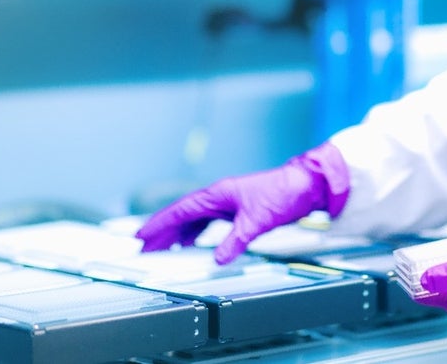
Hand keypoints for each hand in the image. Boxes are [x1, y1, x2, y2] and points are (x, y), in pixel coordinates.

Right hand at [135, 143, 349, 263]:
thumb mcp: (257, 221)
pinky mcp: (237, 210)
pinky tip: (190, 245)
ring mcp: (227, 203)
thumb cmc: (283, 193)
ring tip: (161, 248)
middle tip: (143, 247)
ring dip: (177, 233)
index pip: (181, 210)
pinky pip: (207, 223)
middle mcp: (219, 197)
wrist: (306, 186)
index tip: (141, 235)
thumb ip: (236, 240)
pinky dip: (195, 234)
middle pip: (182, 214)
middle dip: (162, 230)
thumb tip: (217, 259)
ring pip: (194, 219)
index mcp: (218, 194)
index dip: (159, 223)